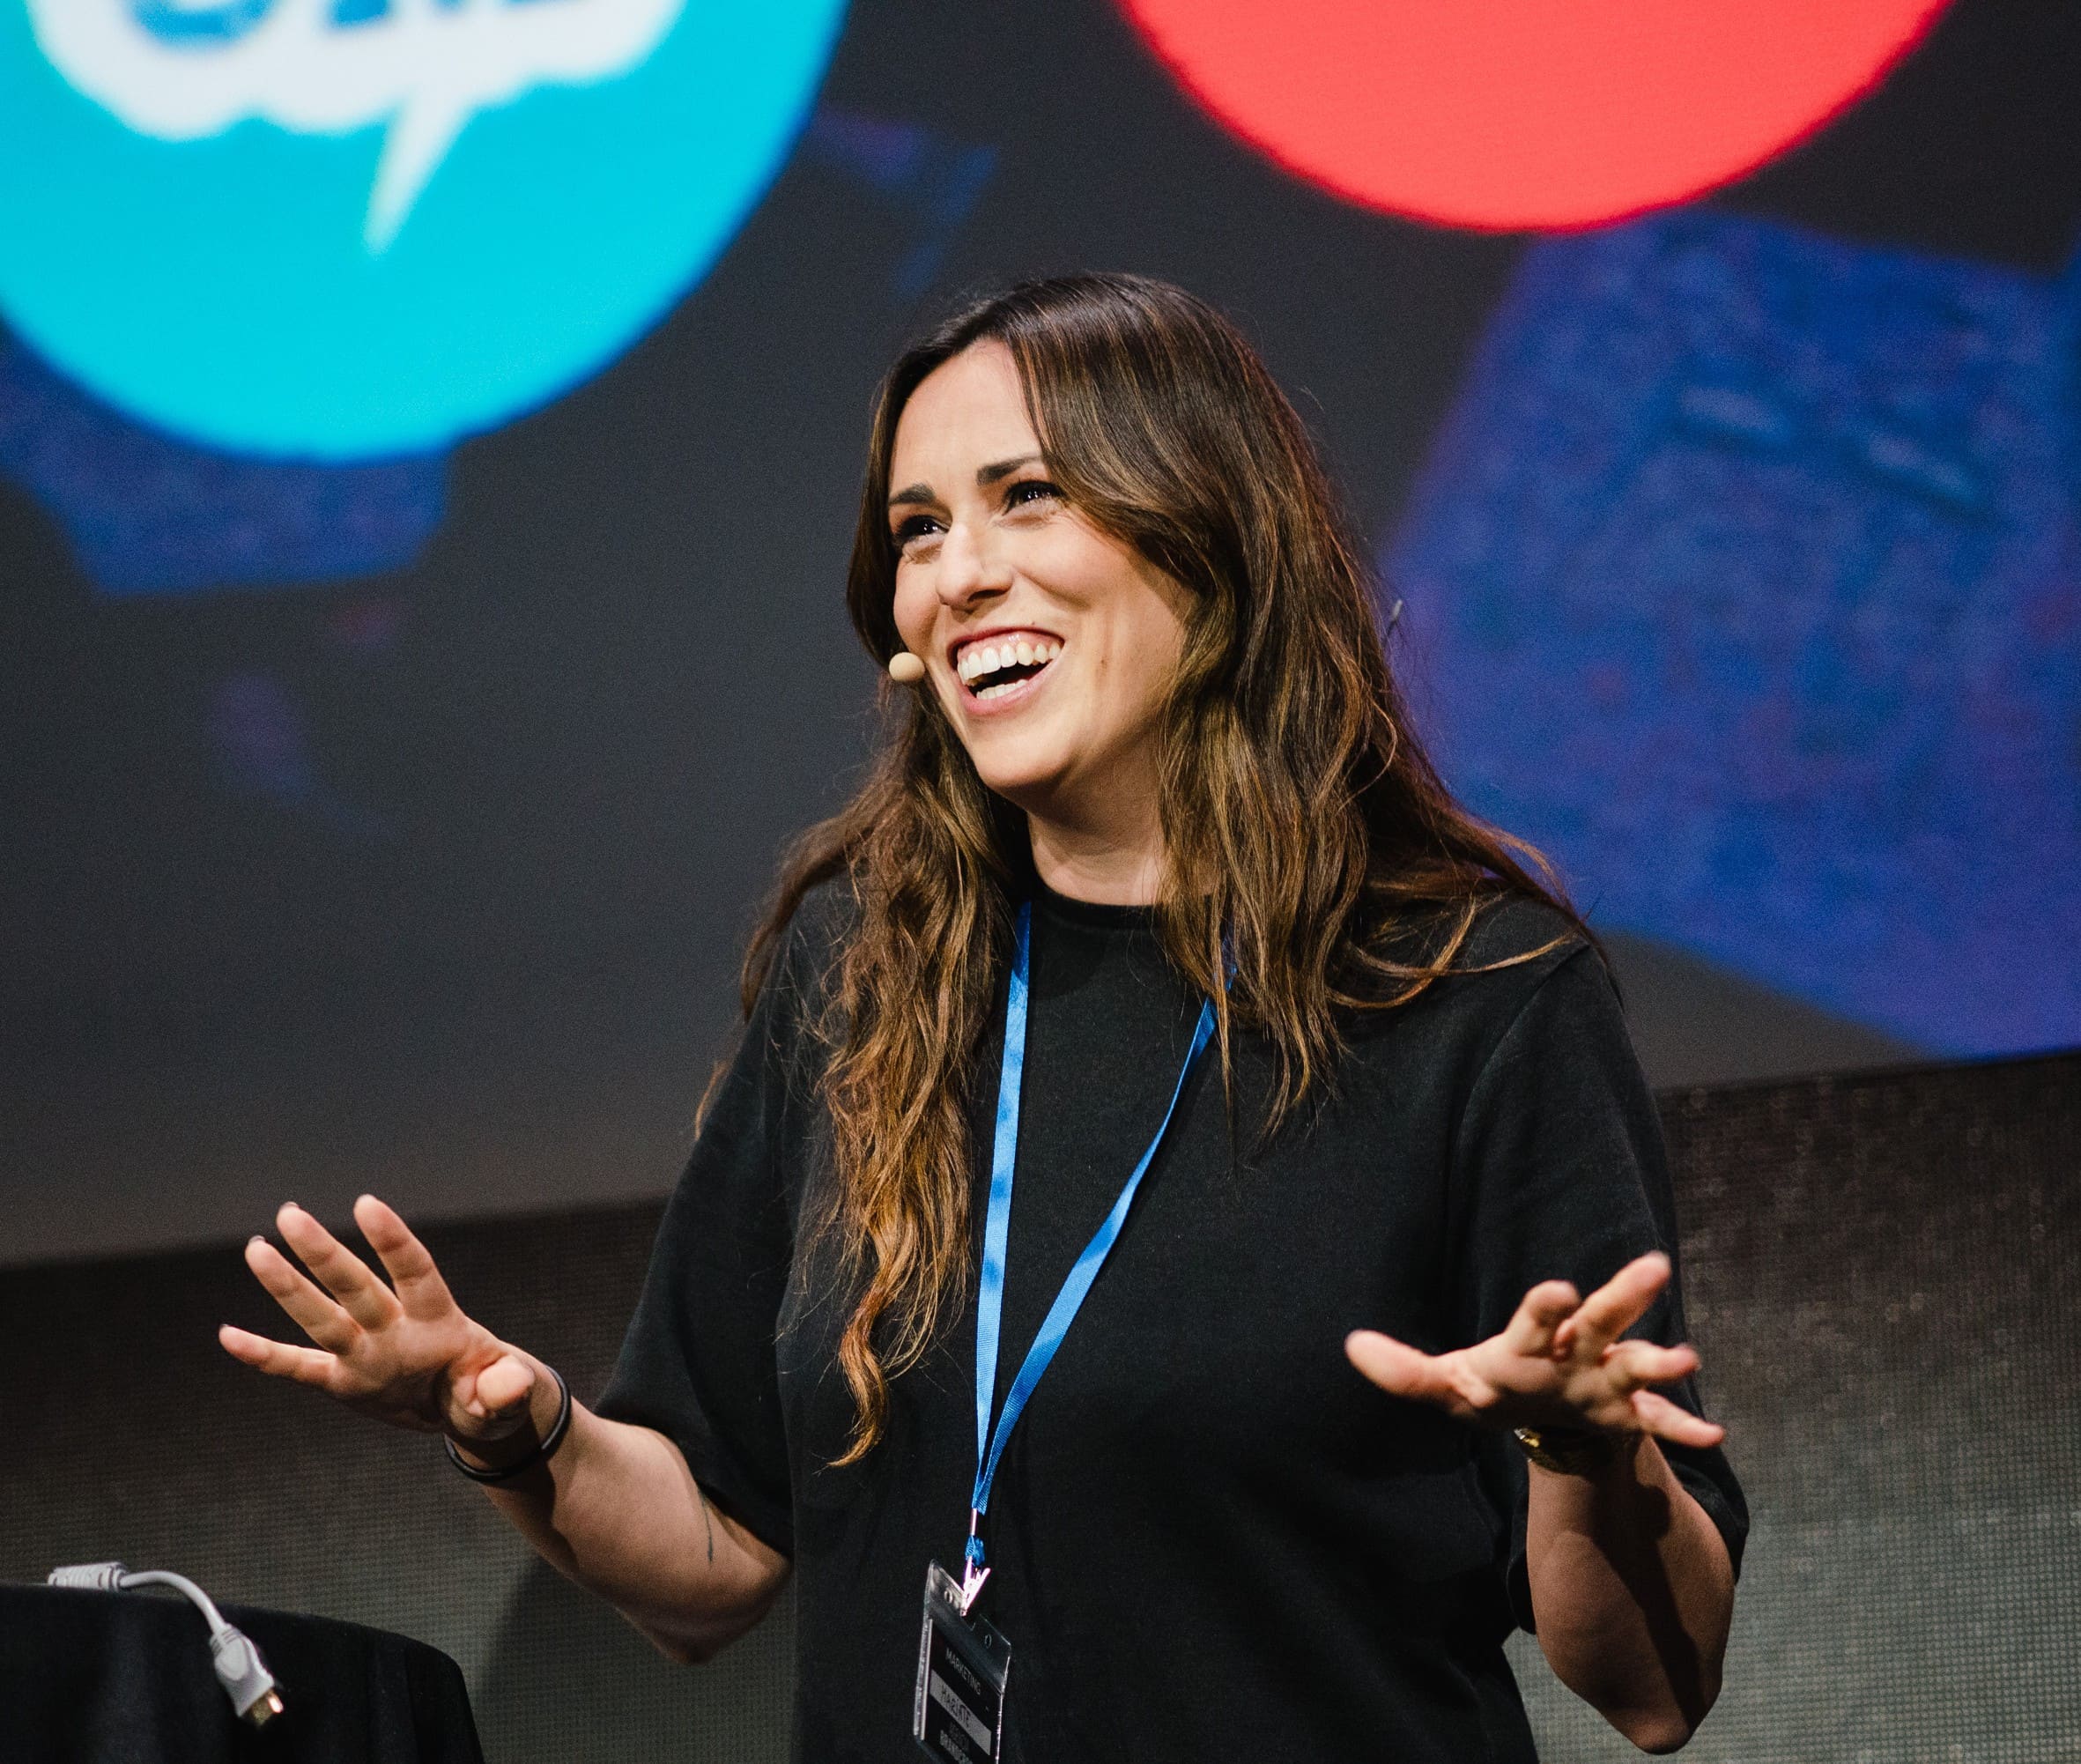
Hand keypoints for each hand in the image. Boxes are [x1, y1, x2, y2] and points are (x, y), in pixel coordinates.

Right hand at [220, 1195, 539, 1450]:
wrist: (467, 1408)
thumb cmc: (489, 1391)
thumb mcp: (507, 1395)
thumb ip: (506, 1387)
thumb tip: (510, 1382)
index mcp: (439, 1324)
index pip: (415, 1272)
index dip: (393, 1241)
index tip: (367, 1204)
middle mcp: (395, 1329)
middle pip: (356, 1287)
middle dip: (323, 1254)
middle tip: (289, 1213)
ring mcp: (365, 1354)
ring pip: (321, 1317)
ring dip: (288, 1285)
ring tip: (257, 1247)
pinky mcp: (343, 1381)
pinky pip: (298, 1367)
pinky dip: (264, 1355)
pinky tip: (228, 1336)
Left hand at [1344, 1252, 1724, 1450]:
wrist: (1537, 1412)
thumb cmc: (1493, 1385)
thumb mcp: (1446, 1383)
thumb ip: (1404, 1370)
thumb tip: (1351, 1347)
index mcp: (1530, 1342)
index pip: (1536, 1318)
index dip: (1546, 1306)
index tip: (1559, 1288)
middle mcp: (1575, 1351)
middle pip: (1602, 1318)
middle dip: (1624, 1296)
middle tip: (1655, 1268)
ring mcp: (1605, 1380)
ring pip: (1638, 1360)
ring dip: (1662, 1360)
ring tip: (1686, 1360)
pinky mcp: (1625, 1414)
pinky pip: (1657, 1419)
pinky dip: (1681, 1426)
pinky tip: (1713, 1436)